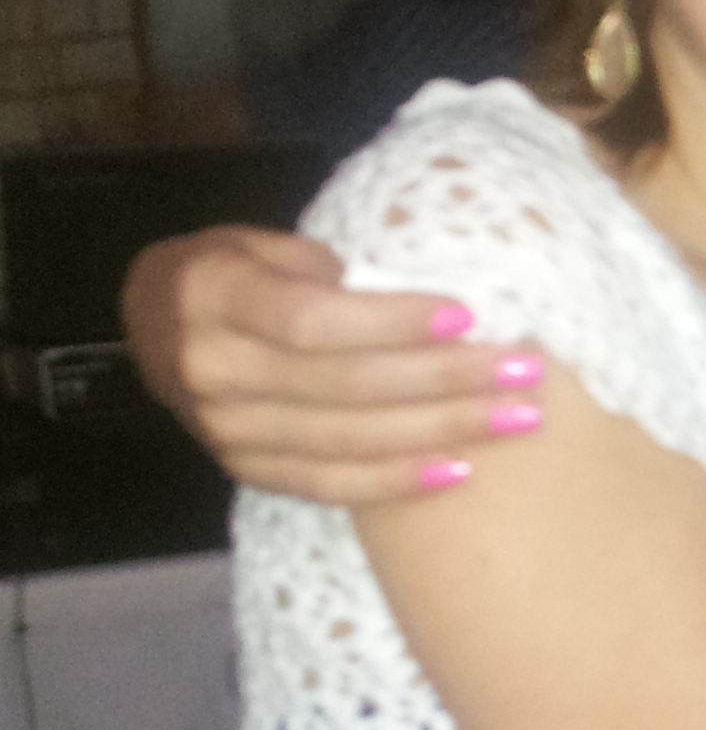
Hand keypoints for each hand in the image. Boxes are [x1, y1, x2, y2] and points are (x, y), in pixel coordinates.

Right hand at [122, 225, 526, 505]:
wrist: (157, 325)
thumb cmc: (232, 271)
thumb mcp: (262, 243)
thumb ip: (327, 269)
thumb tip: (417, 291)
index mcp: (215, 297)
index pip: (314, 321)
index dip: (394, 323)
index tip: (468, 315)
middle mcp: (216, 371)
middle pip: (346, 386)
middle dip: (447, 380)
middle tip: (525, 370)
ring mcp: (228, 431)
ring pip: (349, 441)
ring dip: (442, 431)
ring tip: (517, 417)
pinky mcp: (248, 470)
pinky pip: (331, 486)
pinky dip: (398, 481)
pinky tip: (461, 469)